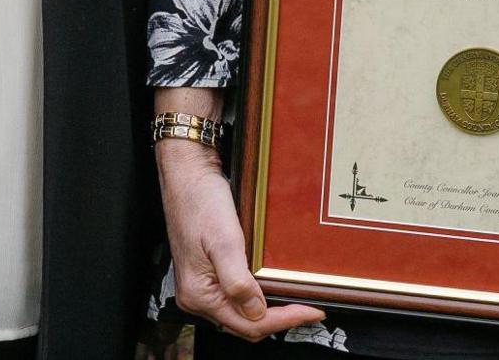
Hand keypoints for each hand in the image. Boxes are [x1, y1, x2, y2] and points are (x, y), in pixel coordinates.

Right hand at [158, 139, 324, 340]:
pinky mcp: (207, 274)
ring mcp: (201, 286)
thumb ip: (238, 282)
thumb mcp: (224, 240)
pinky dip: (256, 297)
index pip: (248, 324)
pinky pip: (235, 297)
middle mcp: (197, 296)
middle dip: (278, 319)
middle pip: (245, 323)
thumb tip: (256, 311)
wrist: (187, 174)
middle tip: (308, 308)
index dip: (284, 321)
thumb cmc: (200, 200)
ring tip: (295, 301)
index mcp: (198, 293)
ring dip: (268, 310)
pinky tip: (270, 288)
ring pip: (241, 313)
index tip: (311, 312)